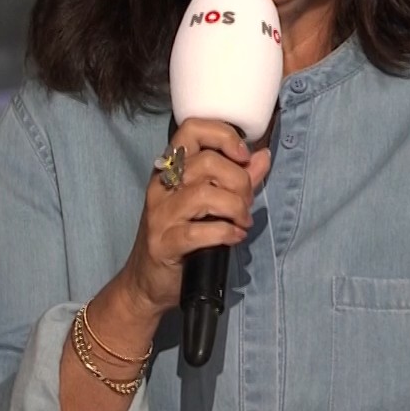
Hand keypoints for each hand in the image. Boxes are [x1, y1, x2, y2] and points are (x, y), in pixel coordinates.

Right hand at [119, 118, 271, 318]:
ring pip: (203, 194)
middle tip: (246, 202)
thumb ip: (236, 178)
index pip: (191, 129)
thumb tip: (262, 156)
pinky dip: (225, 232)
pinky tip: (235, 237)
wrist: (147, 281)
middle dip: (239, 181)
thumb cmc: (181, 237)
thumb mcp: (209, 203)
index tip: (243, 155)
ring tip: (242, 221)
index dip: (222, 135)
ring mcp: (160, 214)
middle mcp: (161, 186)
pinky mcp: (163, 243)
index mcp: (171, 169)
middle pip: (207, 162)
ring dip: (235, 207)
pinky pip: (198, 231)